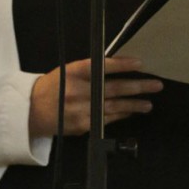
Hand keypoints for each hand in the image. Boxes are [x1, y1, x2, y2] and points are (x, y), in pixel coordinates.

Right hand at [29, 57, 162, 137]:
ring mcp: (82, 110)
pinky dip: (122, 115)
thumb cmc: (55, 87)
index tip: (139, 64)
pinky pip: (108, 119)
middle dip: (137, 87)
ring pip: (114, 106)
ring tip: (149, 103)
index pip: (102, 66)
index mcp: (74, 72)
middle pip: (113, 88)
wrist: (32, 111)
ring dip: (134, 105)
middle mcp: (79, 91)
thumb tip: (120, 66)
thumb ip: (91, 70)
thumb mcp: (69, 71)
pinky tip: (132, 111)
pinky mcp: (84, 125)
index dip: (122, 65)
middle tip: (155, 85)